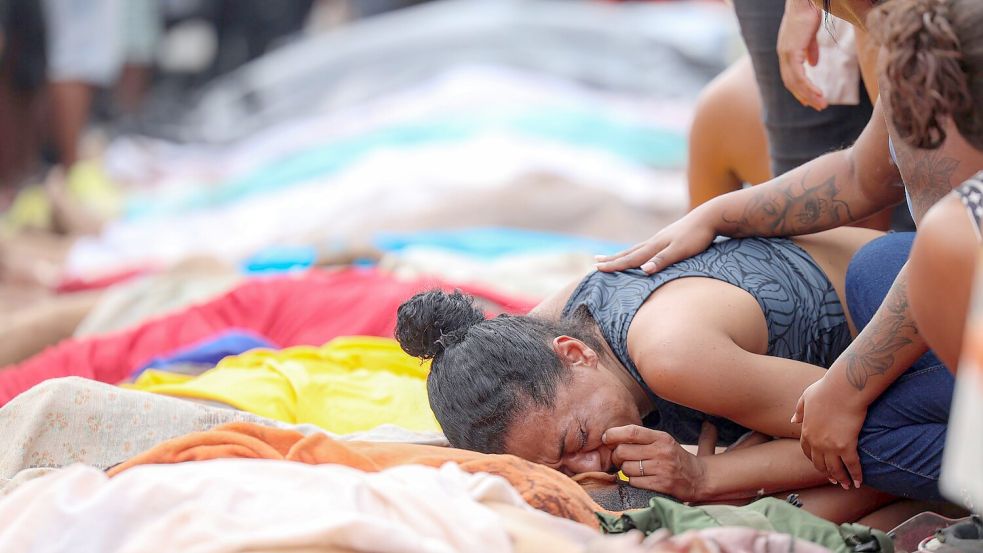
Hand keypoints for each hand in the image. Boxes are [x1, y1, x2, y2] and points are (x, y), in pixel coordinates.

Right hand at [594, 209, 716, 273]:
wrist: (710, 217)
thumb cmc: (697, 236)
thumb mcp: (681, 251)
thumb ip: (662, 261)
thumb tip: (643, 270)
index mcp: (654, 246)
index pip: (630, 258)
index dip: (614, 265)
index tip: (597, 269)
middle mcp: (654, 241)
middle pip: (628, 252)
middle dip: (612, 260)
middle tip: (595, 263)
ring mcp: (660, 239)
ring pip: (636, 249)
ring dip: (621, 254)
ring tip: (610, 257)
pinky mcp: (668, 238)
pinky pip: (646, 248)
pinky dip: (636, 252)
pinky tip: (639, 253)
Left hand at [603, 425, 706, 500]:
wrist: (698, 477)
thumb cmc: (673, 457)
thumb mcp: (662, 441)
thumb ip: (641, 438)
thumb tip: (611, 437)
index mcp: (661, 437)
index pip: (632, 431)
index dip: (614, 434)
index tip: (606, 438)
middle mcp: (661, 451)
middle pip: (623, 451)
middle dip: (616, 456)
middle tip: (620, 459)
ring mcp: (662, 469)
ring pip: (626, 468)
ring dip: (624, 470)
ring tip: (633, 469)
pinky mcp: (661, 485)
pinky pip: (634, 482)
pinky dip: (632, 482)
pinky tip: (640, 479)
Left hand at [777, 0, 826, 110]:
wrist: (805, 2)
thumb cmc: (809, 14)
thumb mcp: (810, 35)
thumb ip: (810, 50)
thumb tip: (813, 64)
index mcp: (786, 52)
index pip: (790, 76)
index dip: (799, 89)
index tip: (810, 99)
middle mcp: (783, 55)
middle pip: (791, 83)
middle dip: (805, 96)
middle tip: (818, 106)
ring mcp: (786, 54)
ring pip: (795, 82)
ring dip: (809, 95)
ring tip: (821, 104)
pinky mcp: (792, 52)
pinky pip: (799, 76)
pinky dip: (808, 87)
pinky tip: (818, 93)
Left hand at [791, 377, 866, 488]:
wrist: (843, 389)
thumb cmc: (826, 389)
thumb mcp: (806, 397)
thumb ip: (800, 410)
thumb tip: (793, 419)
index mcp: (806, 431)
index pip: (807, 451)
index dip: (814, 460)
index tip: (820, 464)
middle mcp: (816, 442)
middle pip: (820, 464)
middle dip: (827, 473)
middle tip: (834, 479)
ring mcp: (830, 446)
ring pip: (835, 469)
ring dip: (841, 479)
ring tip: (847, 485)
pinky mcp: (846, 446)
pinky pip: (852, 466)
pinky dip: (856, 476)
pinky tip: (859, 482)